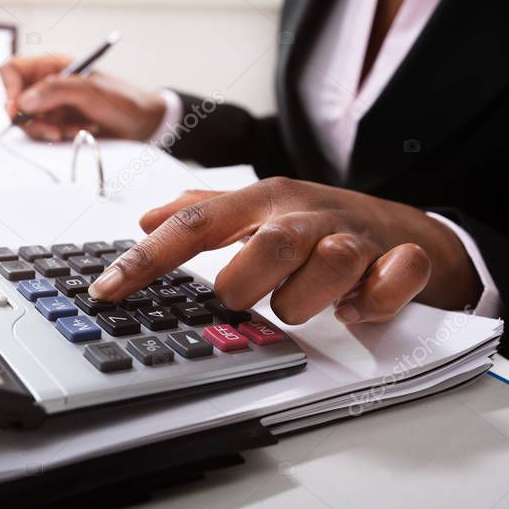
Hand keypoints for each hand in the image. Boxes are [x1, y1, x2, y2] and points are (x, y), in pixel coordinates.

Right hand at [0, 54, 165, 141]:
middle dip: (34, 120)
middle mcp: (46, 85)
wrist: (143, 123)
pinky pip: (45, 134)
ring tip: (78, 129)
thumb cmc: (121, 99)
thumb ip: (56, 91)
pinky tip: (83, 131)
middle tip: (55, 130)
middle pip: (16, 102)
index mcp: (51, 66)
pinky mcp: (58, 125)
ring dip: (51, 130)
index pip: (12, 71)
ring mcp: (51, 106)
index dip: (9, 89)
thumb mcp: (90, 91)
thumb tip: (22, 102)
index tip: (18, 110)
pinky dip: (61, 136)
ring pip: (30, 122)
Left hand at [88, 177, 481, 324]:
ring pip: (333, 262)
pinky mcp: (401, 260)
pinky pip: (394, 279)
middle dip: (245, 281)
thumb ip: (202, 213)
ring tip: (298, 305)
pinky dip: (375, 300)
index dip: (149, 258)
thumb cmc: (315, 222)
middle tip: (235, 298)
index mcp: (265, 201)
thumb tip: (146, 218)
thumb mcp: (257, 210)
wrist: (401, 227)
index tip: (107, 289)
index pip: (196, 223)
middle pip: (271, 242)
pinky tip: (357, 307)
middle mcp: (307, 215)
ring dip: (308, 298)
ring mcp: (357, 236)